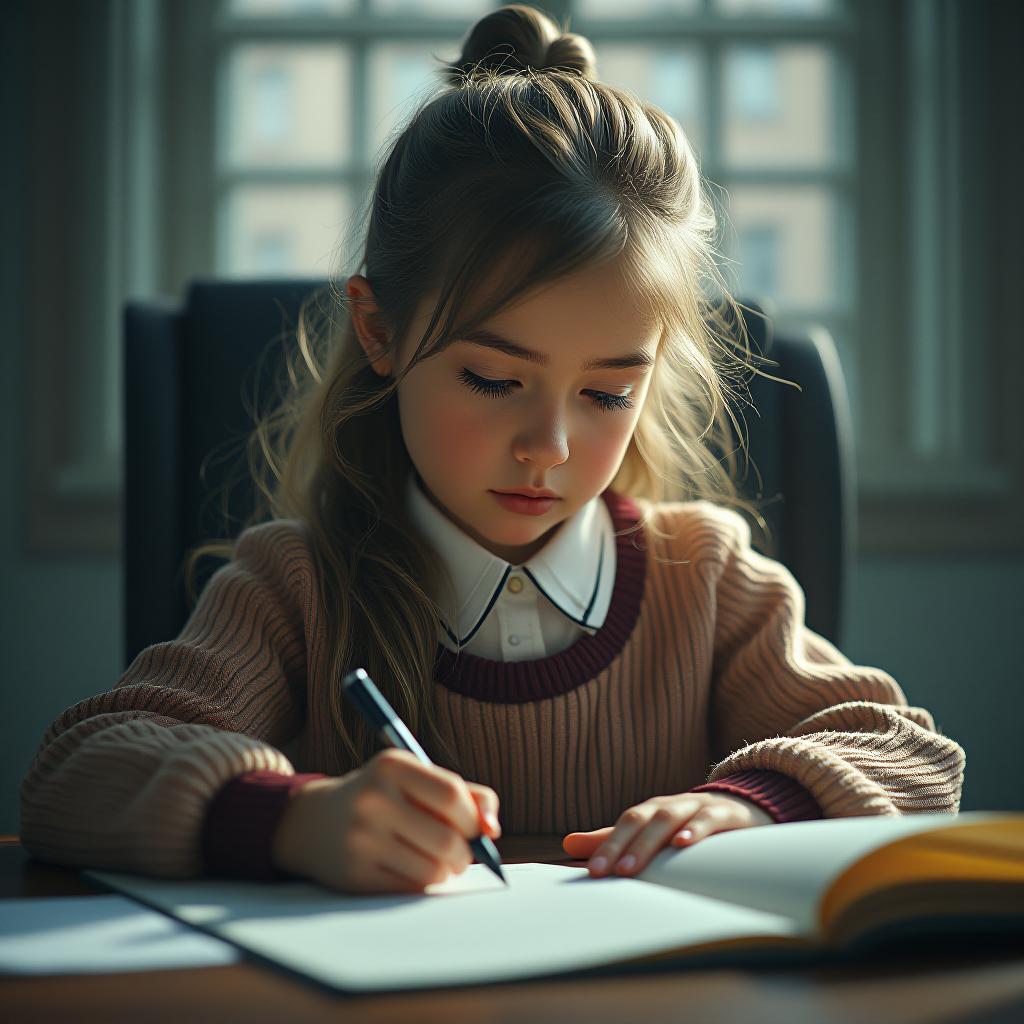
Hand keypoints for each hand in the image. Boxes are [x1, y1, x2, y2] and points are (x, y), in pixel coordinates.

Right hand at [271, 749, 500, 894]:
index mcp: (391, 766)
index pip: (453, 795)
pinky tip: (411, 870)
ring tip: (437, 862)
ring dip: (445, 872)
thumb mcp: (416, 779)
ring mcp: (360, 838)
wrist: (314, 821)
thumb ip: (466, 795)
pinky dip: (422, 884)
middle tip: (460, 853)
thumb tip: (493, 829)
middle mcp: (373, 799)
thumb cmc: (383, 796)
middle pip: (448, 840)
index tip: (474, 828)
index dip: (474, 818)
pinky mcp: (354, 875)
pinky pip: (410, 889)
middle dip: (465, 853)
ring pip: (433, 871)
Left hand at [562, 792, 772, 877]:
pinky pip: (710, 819)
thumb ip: (612, 838)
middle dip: (618, 845)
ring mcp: (698, 806)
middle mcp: (671, 805)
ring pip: (669, 817)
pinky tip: (683, 843)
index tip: (590, 873)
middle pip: (640, 819)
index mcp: (652, 810)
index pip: (624, 824)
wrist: (748, 809)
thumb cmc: (691, 825)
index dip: (606, 846)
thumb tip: (567, 844)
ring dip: (649, 842)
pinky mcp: (727, 814)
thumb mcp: (652, 831)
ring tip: (631, 867)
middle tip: (602, 873)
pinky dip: (696, 829)